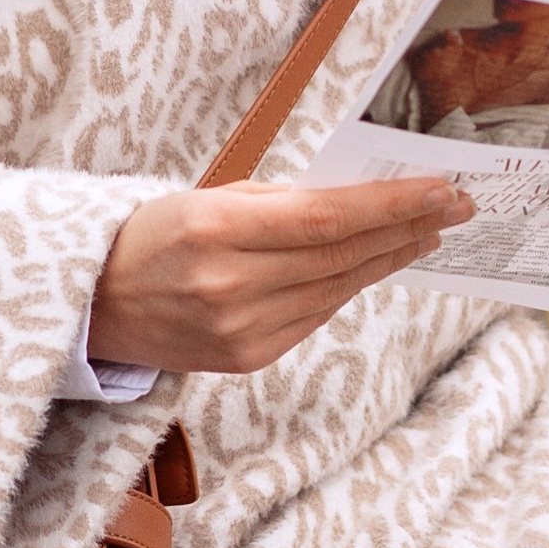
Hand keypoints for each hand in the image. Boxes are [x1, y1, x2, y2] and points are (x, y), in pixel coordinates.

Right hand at [88, 174, 476, 376]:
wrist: (93, 303)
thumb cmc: (151, 235)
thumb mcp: (207, 196)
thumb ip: (280, 201)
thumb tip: (358, 198)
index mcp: (217, 229)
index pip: (329, 217)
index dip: (392, 204)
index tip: (441, 189)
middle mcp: (231, 285)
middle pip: (344, 255)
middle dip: (408, 227)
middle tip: (455, 206)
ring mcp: (240, 329)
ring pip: (337, 288)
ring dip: (388, 258)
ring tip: (426, 232)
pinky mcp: (246, 358)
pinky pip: (314, 316)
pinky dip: (348, 286)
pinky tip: (373, 264)